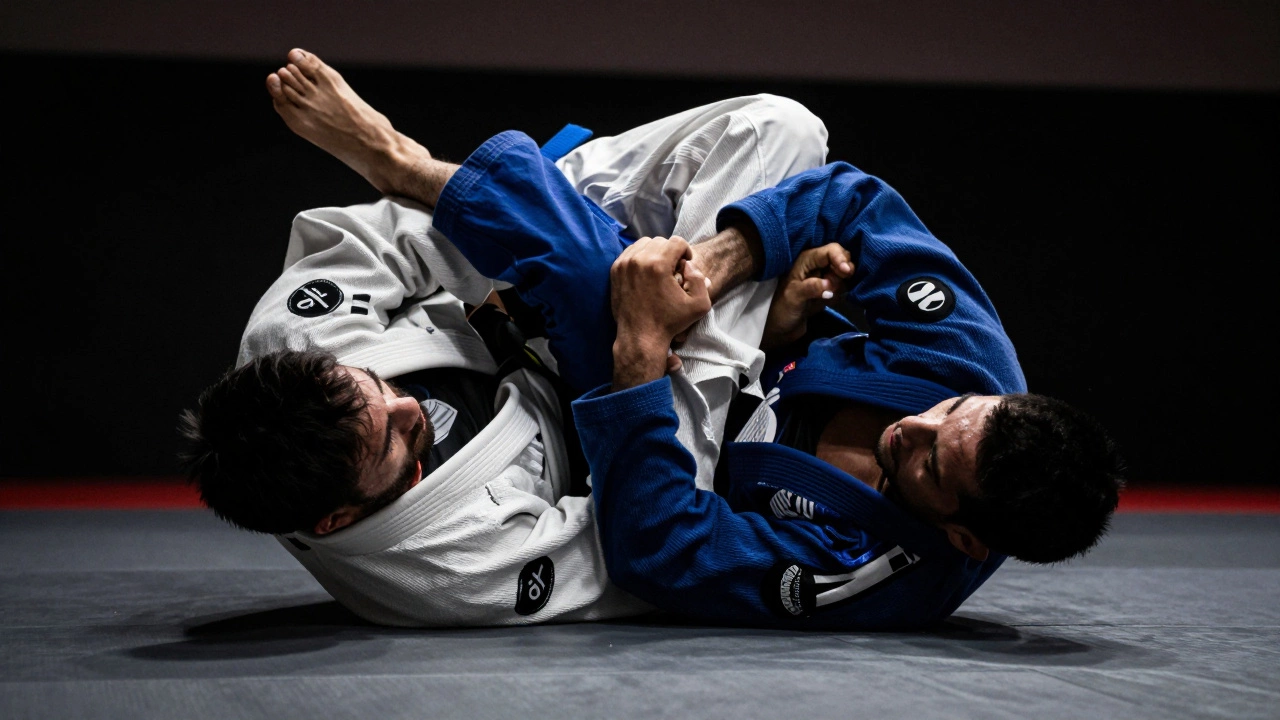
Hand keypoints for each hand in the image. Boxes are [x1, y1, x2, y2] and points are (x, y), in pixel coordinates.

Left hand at [610, 236, 711, 389]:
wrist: (640, 337)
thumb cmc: (669, 322)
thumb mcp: (699, 306)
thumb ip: (701, 280)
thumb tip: (688, 265)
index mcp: (658, 265)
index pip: (676, 241)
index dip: (686, 251)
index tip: (685, 265)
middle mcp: (638, 260)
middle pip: (660, 241)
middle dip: (670, 252)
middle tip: (673, 269)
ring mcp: (624, 264)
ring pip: (644, 244)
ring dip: (655, 253)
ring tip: (660, 270)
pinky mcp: (615, 270)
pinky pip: (630, 252)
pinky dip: (640, 257)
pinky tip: (646, 273)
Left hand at [762, 243, 854, 349]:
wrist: (781, 330)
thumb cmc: (783, 310)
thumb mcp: (794, 297)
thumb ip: (812, 287)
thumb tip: (830, 284)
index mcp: (807, 260)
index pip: (830, 250)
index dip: (841, 258)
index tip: (846, 272)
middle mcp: (816, 265)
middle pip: (841, 257)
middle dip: (844, 270)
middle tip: (835, 286)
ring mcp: (823, 277)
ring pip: (844, 272)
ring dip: (842, 284)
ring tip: (827, 296)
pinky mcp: (827, 290)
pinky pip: (842, 286)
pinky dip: (840, 293)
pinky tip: (829, 301)